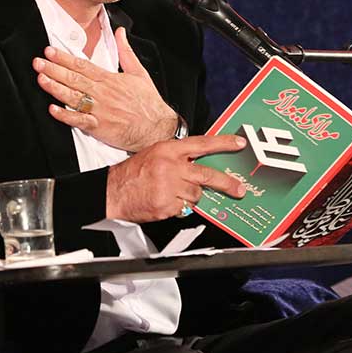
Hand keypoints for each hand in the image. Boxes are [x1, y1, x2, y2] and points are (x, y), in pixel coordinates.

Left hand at [33, 27, 177, 151]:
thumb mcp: (139, 72)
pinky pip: (79, 120)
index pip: (82, 65)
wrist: (157, 127)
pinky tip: (53, 109)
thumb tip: (120, 33)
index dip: (64, 58)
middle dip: (53, 69)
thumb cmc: (148, 103)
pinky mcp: (99, 126)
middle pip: (74, 78)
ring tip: (41, 80)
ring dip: (55, 88)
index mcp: (110, 79)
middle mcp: (103, 93)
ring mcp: (100, 110)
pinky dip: (66, 115)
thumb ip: (126, 51)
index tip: (50, 51)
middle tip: (38, 62)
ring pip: (73, 97)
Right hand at [105, 134, 247, 221]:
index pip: (202, 144)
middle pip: (207, 175)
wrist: (112, 192)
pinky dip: (178, 207)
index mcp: (168, 150)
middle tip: (239, 189)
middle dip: (226, 183)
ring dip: (190, 197)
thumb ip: (179, 158)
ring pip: (196, 195)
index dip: (223, 143)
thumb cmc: (132, 173)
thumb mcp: (155, 154)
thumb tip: (201, 165)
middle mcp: (171, 166)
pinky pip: (184, 209)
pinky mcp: (166, 205)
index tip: (239, 144)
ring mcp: (169, 187)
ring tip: (174, 193)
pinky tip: (166, 202)